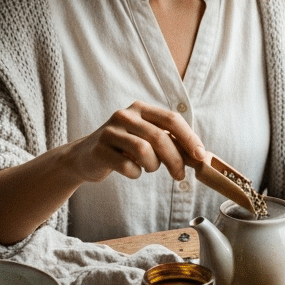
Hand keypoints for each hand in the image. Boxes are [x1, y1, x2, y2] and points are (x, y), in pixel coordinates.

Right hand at [64, 101, 207, 182]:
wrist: (84, 157)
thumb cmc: (123, 148)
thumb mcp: (146, 139)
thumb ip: (170, 143)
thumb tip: (200, 156)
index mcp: (140, 108)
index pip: (171, 119)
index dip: (189, 138)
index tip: (200, 156)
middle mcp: (125, 115)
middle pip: (159, 137)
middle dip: (175, 160)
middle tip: (180, 175)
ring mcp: (110, 131)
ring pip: (144, 151)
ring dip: (152, 166)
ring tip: (148, 168)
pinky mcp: (99, 150)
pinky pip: (127, 166)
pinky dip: (135, 173)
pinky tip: (131, 170)